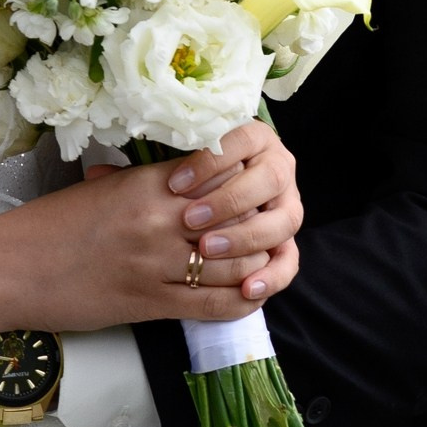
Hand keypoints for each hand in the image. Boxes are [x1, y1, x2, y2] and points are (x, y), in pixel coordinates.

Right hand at [0, 122, 300, 347]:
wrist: (12, 268)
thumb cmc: (50, 225)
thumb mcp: (102, 190)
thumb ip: (143, 183)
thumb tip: (179, 178)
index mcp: (146, 185)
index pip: (218, 173)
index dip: (245, 179)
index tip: (255, 183)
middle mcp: (158, 221)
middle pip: (235, 217)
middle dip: (258, 221)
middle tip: (271, 222)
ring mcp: (156, 265)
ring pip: (232, 263)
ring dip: (256, 262)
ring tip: (265, 258)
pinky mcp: (150, 303)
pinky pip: (212, 304)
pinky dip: (240, 300)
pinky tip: (250, 294)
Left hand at [168, 126, 303, 292]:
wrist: (204, 206)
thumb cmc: (180, 182)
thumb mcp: (179, 163)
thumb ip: (171, 161)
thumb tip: (137, 171)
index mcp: (255, 139)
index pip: (240, 140)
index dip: (210, 162)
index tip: (174, 183)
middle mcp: (279, 168)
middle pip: (268, 180)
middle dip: (229, 200)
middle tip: (189, 219)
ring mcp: (287, 206)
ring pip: (284, 220)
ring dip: (246, 237)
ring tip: (207, 250)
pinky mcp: (287, 241)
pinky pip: (288, 260)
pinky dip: (271, 275)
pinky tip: (247, 288)